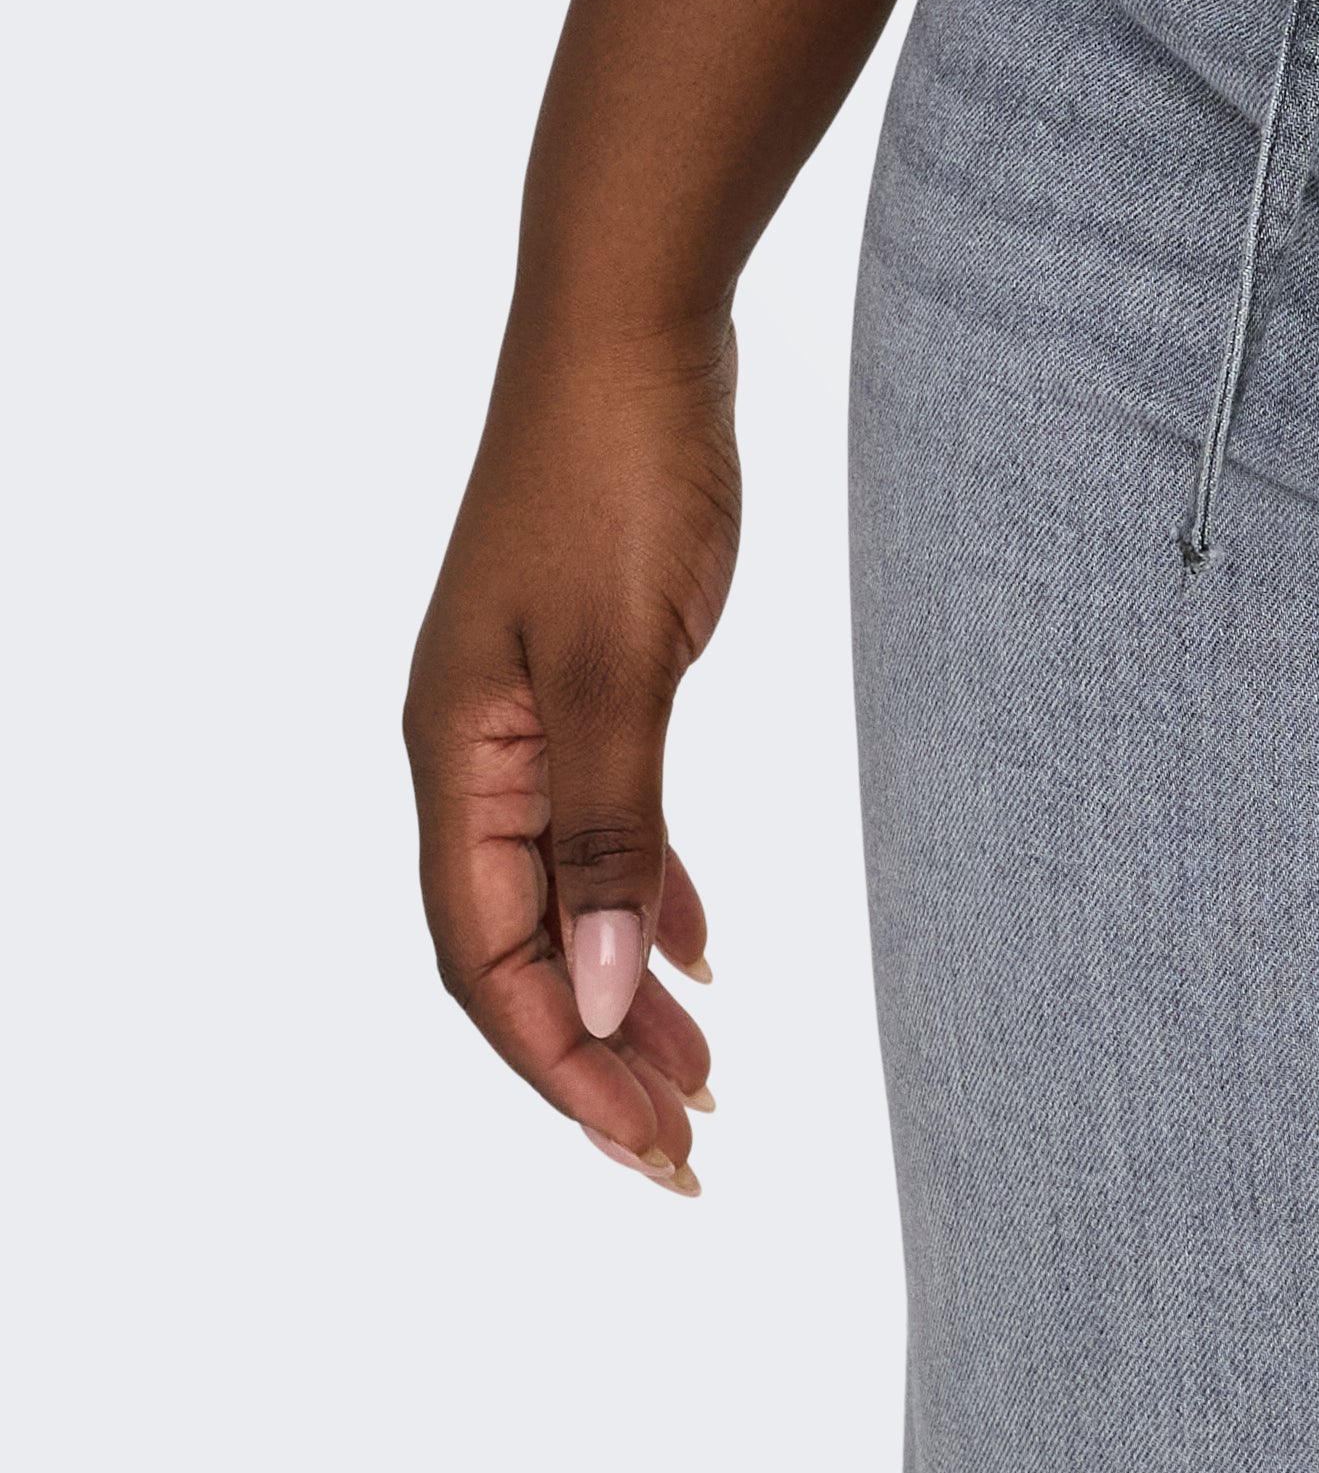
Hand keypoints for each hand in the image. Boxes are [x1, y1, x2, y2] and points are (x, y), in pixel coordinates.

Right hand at [405, 314, 737, 1190]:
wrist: (632, 323)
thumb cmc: (619, 472)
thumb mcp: (626, 661)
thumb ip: (611, 828)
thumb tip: (608, 994)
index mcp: (459, 759)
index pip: (490, 963)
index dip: (564, 1067)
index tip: (650, 1148)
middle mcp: (472, 752)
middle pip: (519, 950)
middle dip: (597, 1059)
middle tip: (688, 1149)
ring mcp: (524, 713)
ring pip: (563, 894)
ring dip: (627, 989)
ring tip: (705, 1078)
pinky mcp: (582, 676)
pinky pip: (598, 825)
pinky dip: (647, 894)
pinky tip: (704, 949)